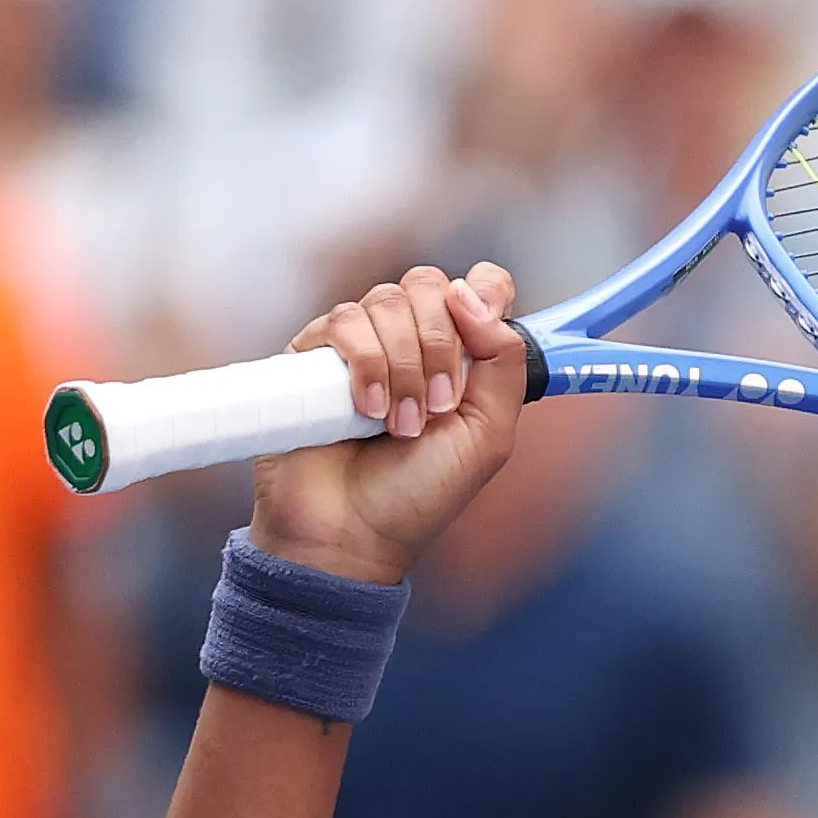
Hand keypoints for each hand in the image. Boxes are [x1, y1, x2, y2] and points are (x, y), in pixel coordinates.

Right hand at [254, 264, 524, 586]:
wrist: (352, 532)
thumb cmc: (419, 494)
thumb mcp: (489, 433)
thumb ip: (503, 361)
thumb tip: (475, 294)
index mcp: (460, 355)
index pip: (480, 286)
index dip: (485, 294)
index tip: (481, 330)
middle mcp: (410, 341)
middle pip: (430, 286)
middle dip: (440, 344)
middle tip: (438, 406)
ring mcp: (361, 344)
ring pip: (387, 302)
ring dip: (403, 366)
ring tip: (399, 425)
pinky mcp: (314, 353)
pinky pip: (344, 322)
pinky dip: (366, 364)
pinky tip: (367, 411)